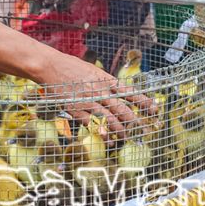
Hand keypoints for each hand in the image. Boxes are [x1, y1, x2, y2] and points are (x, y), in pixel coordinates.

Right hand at [37, 52, 156, 135]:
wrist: (51, 67)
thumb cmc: (71, 67)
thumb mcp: (93, 70)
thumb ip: (105, 82)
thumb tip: (118, 90)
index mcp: (106, 80)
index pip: (130, 92)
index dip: (144, 102)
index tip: (154, 109)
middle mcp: (100, 91)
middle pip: (122, 109)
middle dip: (135, 121)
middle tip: (144, 130)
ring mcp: (89, 101)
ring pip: (110, 119)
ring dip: (120, 130)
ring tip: (126, 138)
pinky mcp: (77, 110)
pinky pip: (92, 124)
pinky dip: (101, 132)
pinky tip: (107, 139)